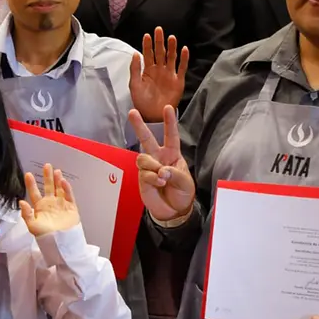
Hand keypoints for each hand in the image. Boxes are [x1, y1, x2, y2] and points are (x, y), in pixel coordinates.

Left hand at [19, 163, 80, 235]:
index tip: (28, 174)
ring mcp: (61, 205)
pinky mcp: (71, 208)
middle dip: (47, 176)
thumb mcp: (32, 226)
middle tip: (46, 166)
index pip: (34, 192)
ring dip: (57, 180)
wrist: (61, 244)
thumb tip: (21, 202)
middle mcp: (50, 204)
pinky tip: (63, 182)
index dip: (31, 183)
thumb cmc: (46, 237)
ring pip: (59, 189)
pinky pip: (69, 196)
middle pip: (49, 187)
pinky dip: (66, 189)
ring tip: (56, 171)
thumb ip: (26, 213)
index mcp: (40, 207)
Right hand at [128, 106, 194, 221]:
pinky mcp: (142, 178)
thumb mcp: (186, 182)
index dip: (170, 122)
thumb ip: (176, 174)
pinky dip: (153, 178)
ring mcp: (149, 168)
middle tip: (132, 112)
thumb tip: (162, 170)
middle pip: (146, 139)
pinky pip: (144, 173)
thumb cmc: (182, 193)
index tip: (168, 108)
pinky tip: (159, 183)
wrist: (173, 211)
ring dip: (152, 166)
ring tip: (162, 177)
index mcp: (173, 155)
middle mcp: (159, 158)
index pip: (171, 136)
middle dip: (139, 125)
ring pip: (142, 157)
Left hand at [129, 27, 189, 121]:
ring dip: (172, 48)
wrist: (152, 114)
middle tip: (159, 29)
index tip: (146, 35)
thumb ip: (135, 69)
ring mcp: (169, 75)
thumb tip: (135, 54)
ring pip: (171, 58)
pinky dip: (184, 59)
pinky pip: (182, 68)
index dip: (147, 45)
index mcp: (148, 70)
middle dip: (159, 41)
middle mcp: (159, 70)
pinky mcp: (178, 81)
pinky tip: (184, 49)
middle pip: (160, 53)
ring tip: (171, 37)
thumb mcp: (134, 85)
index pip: (148, 54)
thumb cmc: (141, 101)